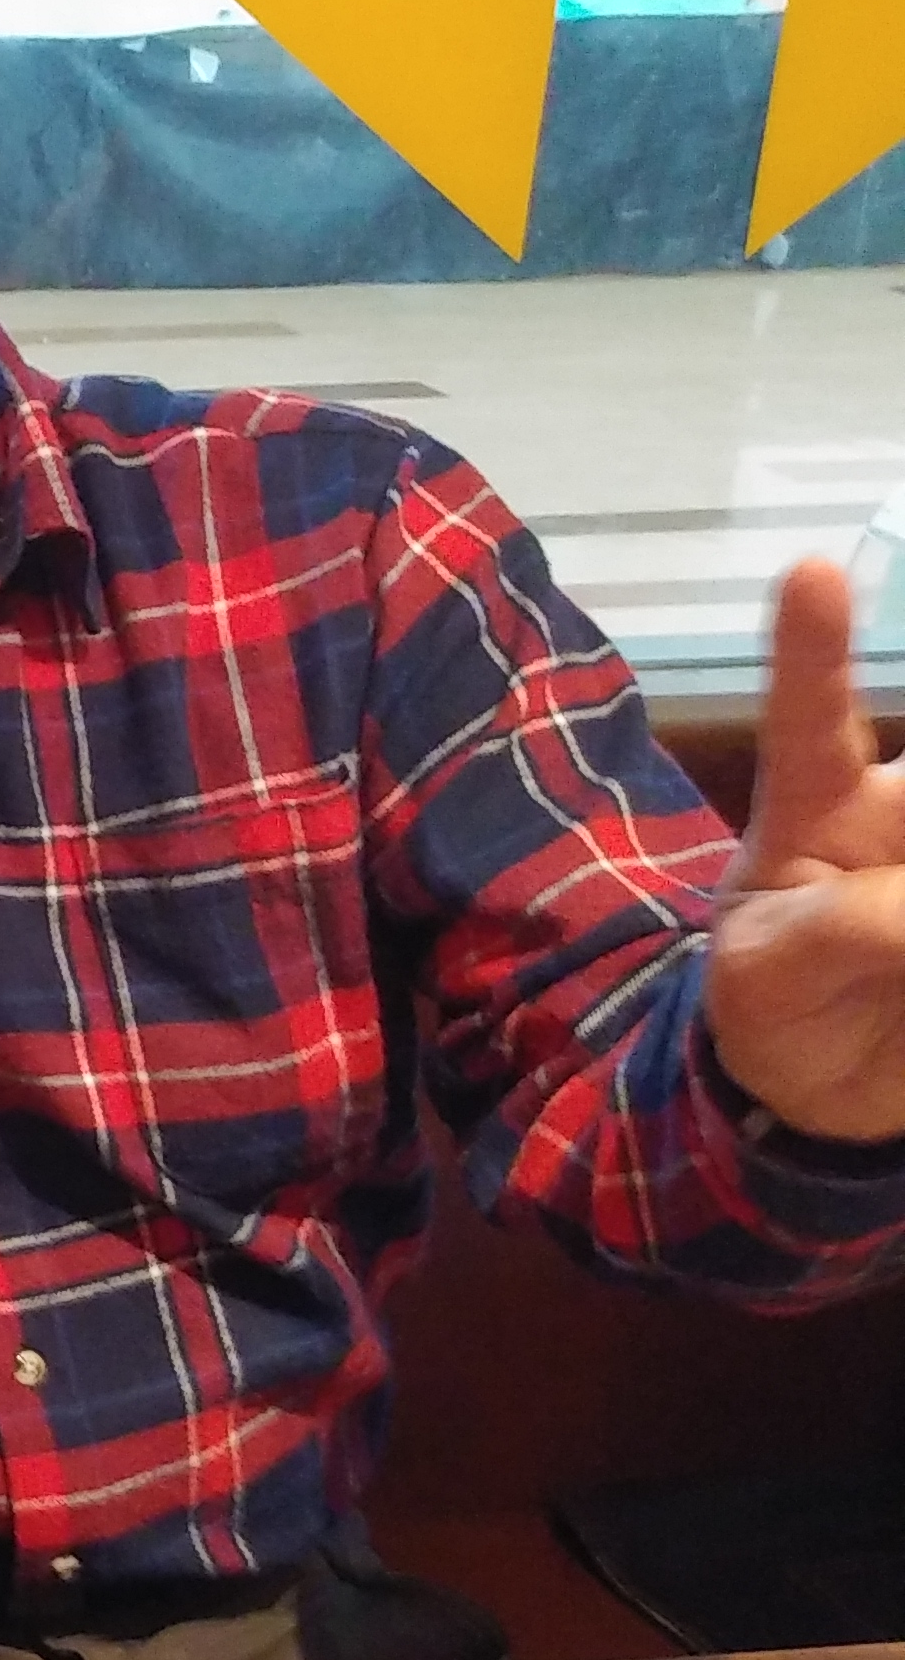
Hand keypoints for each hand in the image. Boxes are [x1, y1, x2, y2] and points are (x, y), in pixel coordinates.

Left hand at [703, 556, 904, 1144]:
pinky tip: (898, 936)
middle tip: (892, 817)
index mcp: (819, 810)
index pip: (810, 718)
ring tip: (883, 922)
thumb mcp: (767, 978)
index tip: (811, 572)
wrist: (832, 1087)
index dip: (812, 649)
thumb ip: (833, 933)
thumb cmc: (779, 1004)